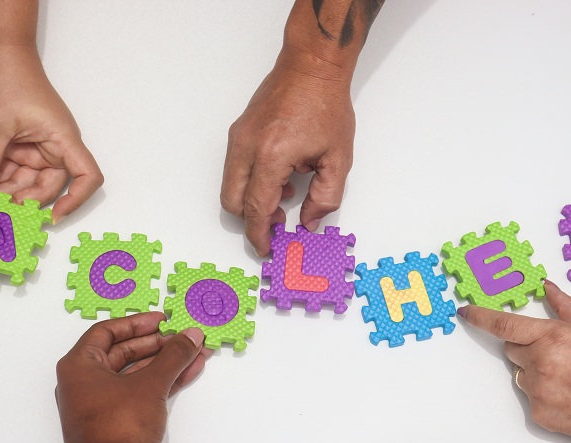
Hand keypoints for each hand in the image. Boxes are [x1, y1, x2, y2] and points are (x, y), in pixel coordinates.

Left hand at [0, 45, 102, 222]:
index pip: (86, 175)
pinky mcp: (28, 147)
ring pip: (30, 181)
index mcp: (63, 139)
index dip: (76, 199)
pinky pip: (18, 170)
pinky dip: (2, 180)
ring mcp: (42, 148)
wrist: (4, 57)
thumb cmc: (10, 81)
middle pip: (50, 185)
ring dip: (9, 192)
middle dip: (25, 199)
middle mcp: (57, 147)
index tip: (53, 216)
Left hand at [55, 312, 210, 442]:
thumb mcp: (151, 383)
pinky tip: (187, 372)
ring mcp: (100, 403)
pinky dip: (162, 382)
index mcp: (79, 365)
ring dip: (165, 363)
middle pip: (124, 351)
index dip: (137, 323)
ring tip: (195, 353)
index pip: (108, 331)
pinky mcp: (115, 421)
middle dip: (158, 344)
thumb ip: (173, 356)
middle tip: (184, 337)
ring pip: (136, 373)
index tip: (163, 321)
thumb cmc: (119, 425)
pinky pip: (140, 391)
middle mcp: (84, 382)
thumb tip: (192, 335)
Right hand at [221, 46, 354, 254]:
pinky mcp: (239, 131)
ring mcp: (239, 138)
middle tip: (278, 225)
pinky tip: (281, 175)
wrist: (311, 67)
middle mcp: (247, 147)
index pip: (256, 208)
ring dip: (252, 200)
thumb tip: (309, 222)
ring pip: (231, 185)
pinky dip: (251, 181)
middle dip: (252, 220)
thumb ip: (325, 197)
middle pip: (233, 201)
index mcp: (271, 156)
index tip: (266, 248)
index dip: (260, 234)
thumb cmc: (326, 106)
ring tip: (286, 196)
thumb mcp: (338, 159)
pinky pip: (235, 167)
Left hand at [458, 280, 570, 442]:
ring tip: (566, 377)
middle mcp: (539, 362)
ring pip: (519, 373)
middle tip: (557, 355)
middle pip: (511, 348)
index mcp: (551, 337)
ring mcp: (536, 388)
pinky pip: (528, 395)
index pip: (504, 325)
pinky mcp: (537, 411)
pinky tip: (565, 394)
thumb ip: (565, 307)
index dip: (480, 317)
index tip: (465, 311)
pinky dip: (541, 393)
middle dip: (527, 347)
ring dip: (534, 371)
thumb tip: (547, 287)